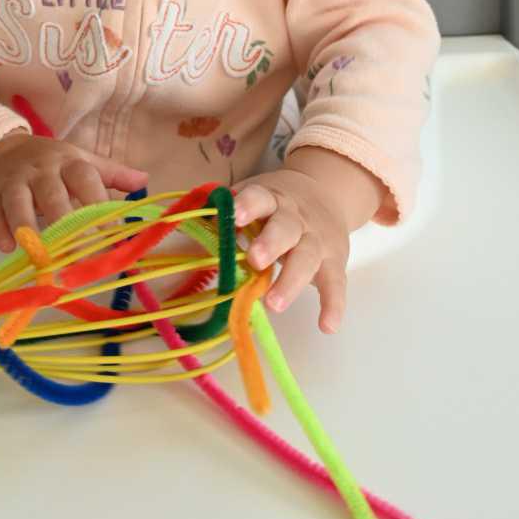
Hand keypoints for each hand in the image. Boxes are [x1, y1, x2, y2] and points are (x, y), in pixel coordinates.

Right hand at [0, 133, 148, 253]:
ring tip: (39, 253)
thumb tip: (145, 180)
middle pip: (52, 193)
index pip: (85, 179)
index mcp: (69, 162)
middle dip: (64, 221)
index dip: (97, 205)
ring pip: (19, 201)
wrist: (0, 149)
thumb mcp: (80, 161)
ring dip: (28, 225)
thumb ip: (112, 174)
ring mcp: (13, 180)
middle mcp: (41, 170)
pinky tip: (7, 247)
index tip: (110, 234)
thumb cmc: (50, 163)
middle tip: (76, 252)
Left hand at [232, 148, 380, 332]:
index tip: (237, 216)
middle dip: (271, 243)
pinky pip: (336, 284)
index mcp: (271, 199)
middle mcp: (296, 218)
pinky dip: (334, 305)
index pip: (260, 197)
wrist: (327, 192)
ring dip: (291, 281)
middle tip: (255, 261)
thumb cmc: (276, 203)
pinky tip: (327, 326)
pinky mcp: (335, 261)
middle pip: (286, 228)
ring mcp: (317, 240)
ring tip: (273, 304)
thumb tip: (182, 230)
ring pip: (308, 257)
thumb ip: (227, 215)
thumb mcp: (256, 198)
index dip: (248, 205)